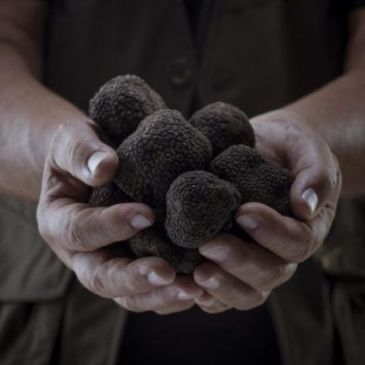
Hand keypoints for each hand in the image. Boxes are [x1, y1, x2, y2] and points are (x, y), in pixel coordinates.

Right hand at [37, 119, 202, 313]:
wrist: (96, 167)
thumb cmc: (84, 152)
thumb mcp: (73, 139)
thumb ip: (81, 152)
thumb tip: (104, 168)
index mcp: (60, 222)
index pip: (80, 231)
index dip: (110, 226)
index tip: (146, 215)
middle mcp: (82, 253)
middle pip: (101, 278)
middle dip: (134, 279)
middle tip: (168, 273)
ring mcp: (110, 262)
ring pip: (128, 295)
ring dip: (160, 295)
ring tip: (194, 290)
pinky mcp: (134, 264)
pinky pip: (151, 289)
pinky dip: (174, 292)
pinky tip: (203, 286)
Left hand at [193, 113, 341, 312]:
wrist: (265, 148)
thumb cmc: (289, 149)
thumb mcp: (309, 150)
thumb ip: (315, 174)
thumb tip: (305, 206)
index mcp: (304, 228)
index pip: (296, 242)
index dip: (272, 232)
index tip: (243, 212)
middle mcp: (279, 251)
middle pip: (269, 273)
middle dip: (240, 262)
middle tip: (209, 245)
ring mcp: (253, 258)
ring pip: (246, 291)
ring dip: (222, 285)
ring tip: (197, 272)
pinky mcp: (228, 259)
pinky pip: (221, 288)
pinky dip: (206, 292)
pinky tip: (186, 283)